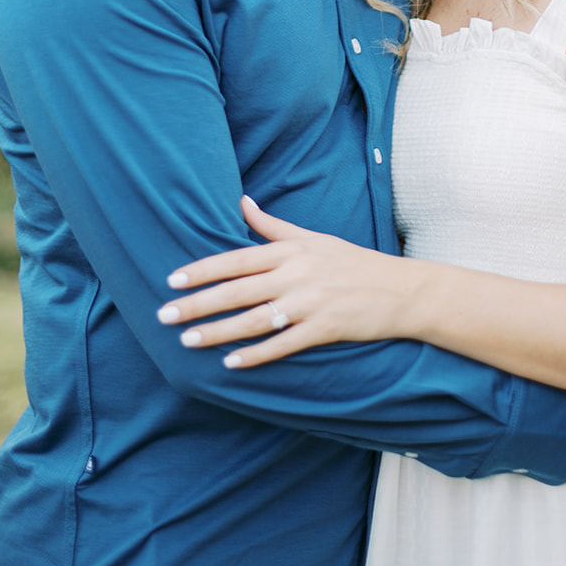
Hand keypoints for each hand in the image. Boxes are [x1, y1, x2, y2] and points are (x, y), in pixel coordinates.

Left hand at [157, 196, 418, 366]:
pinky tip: (231, 364)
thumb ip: (273, 226)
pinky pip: (283, 344)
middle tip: (164, 315)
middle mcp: (297, 274)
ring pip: (254, 319)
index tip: (172, 281)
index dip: (202, 270)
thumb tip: (241, 201)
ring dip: (218, 331)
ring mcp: (311, 303)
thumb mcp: (313, 238)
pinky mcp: (325, 329)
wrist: (401, 291)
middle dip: (198, 304)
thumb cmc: (352, 263)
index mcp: (291, 250)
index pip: (237, 259)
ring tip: (188, 341)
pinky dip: (257, 355)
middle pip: (237, 290)